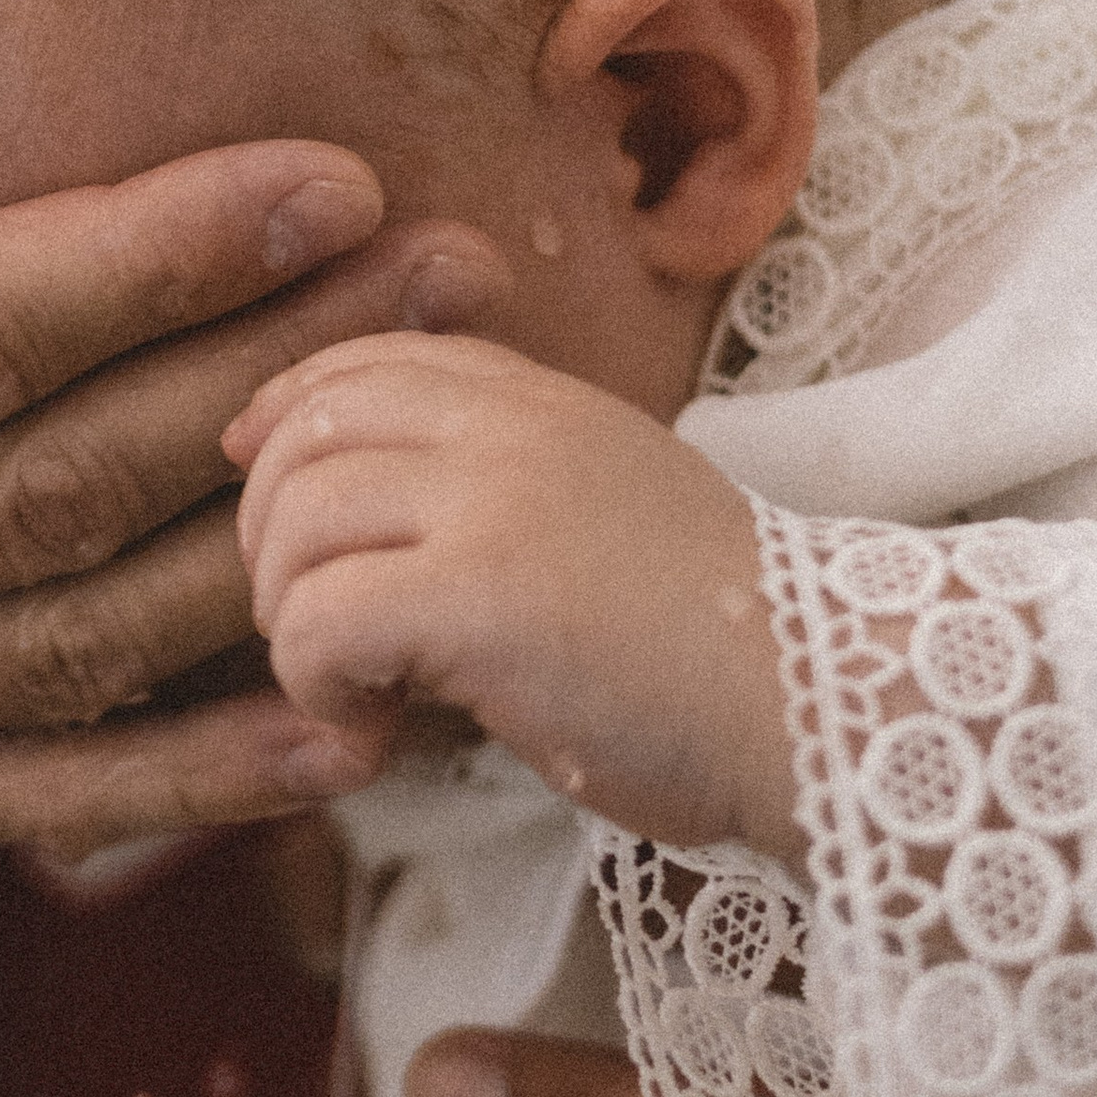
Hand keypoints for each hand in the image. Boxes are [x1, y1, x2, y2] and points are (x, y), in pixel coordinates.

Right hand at [0, 67, 508, 852]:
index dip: (150, 264)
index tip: (329, 179)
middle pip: (53, 481)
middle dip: (276, 371)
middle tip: (467, 272)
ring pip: (80, 630)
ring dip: (284, 534)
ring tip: (454, 420)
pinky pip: (44, 792)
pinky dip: (206, 775)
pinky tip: (361, 721)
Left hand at [224, 333, 795, 857]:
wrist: (829, 712)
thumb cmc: (716, 652)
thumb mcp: (609, 515)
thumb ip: (503, 487)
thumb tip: (355, 522)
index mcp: (545, 401)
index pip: (364, 363)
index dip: (287, 421)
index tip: (267, 494)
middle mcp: (513, 427)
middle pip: (303, 435)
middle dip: (271, 543)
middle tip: (320, 632)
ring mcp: (495, 502)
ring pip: (293, 528)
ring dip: (294, 626)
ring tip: (364, 690)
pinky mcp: (478, 596)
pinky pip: (317, 623)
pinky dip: (318, 689)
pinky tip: (378, 733)